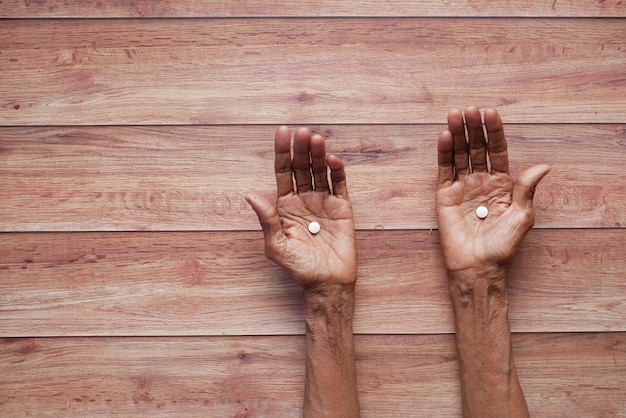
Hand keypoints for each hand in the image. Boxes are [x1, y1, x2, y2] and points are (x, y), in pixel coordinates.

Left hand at [246, 126, 356, 288]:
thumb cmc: (299, 268)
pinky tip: (332, 160)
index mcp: (284, 206)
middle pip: (301, 168)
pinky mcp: (342, 208)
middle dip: (300, 149)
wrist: (327, 284)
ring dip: (318, 154)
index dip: (281, 153)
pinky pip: (339, 184)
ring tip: (316, 139)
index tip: (281, 132)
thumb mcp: (276, 246)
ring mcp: (323, 202)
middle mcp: (303, 200)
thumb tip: (250, 195)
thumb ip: (266, 219)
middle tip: (302, 132)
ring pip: (319, 171)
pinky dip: (337, 171)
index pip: (282, 173)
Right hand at [436, 107, 549, 272]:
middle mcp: (481, 181)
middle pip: (477, 148)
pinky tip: (444, 137)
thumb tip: (543, 166)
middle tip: (469, 110)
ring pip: (459, 154)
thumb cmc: (502, 246)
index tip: (490, 113)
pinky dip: (443, 154)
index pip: (497, 151)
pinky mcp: (445, 196)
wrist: (478, 267)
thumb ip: (526, 189)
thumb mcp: (522, 217)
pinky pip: (444, 170)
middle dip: (473, 128)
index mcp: (502, 183)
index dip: (494, 132)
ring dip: (456, 135)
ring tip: (454, 116)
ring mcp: (462, 187)